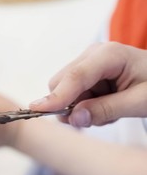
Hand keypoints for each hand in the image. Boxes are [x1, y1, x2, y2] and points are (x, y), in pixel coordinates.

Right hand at [30, 42, 146, 127]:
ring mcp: (88, 62)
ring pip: (65, 91)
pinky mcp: (87, 73)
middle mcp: (93, 54)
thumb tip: (74, 119)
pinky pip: (72, 94)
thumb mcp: (141, 102)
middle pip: (62, 82)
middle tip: (98, 120)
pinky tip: (107, 105)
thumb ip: (107, 110)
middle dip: (71, 106)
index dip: (57, 96)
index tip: (37, 110)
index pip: (75, 77)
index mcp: (109, 55)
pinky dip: (86, 106)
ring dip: (81, 108)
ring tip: (111, 111)